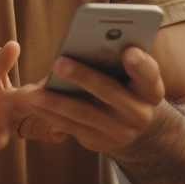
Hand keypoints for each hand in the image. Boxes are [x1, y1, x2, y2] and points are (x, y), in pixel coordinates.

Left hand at [0, 42, 58, 169]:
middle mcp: (12, 122)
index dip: (57, 112)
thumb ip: (1, 63)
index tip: (65, 122)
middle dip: (48, 130)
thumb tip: (12, 44)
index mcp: (19, 102)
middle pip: (32, 129)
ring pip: (0, 144)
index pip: (43, 104)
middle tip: (57, 133)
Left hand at [23, 46, 166, 153]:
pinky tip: (33, 103)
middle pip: (109, 92)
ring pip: (84, 113)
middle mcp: (140, 113)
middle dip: (83, 77)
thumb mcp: (129, 74)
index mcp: (151, 90)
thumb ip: (115, 58)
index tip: (128, 51)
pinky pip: (71, 127)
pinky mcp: (100, 143)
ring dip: (56, 102)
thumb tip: (84, 41)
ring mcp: (120, 132)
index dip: (140, 64)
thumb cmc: (124, 84)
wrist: (130, 125)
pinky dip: (50, 114)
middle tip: (58, 62)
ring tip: (33, 92)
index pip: (149, 75)